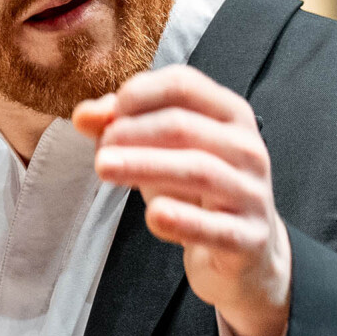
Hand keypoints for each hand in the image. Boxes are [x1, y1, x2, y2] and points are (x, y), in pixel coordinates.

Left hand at [75, 66, 291, 335]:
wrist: (243, 251)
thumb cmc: (195, 189)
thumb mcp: (159, 152)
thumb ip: (121, 127)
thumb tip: (84, 115)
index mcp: (229, 114)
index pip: (183, 84)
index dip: (139, 94)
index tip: (108, 116)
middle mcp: (247, 147)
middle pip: (184, 126)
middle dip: (133, 133)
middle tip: (99, 151)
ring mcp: (252, 192)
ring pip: (198, 170)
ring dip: (144, 166)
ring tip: (103, 169)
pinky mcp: (249, 237)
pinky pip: (215, 227)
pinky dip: (182, 219)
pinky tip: (152, 216)